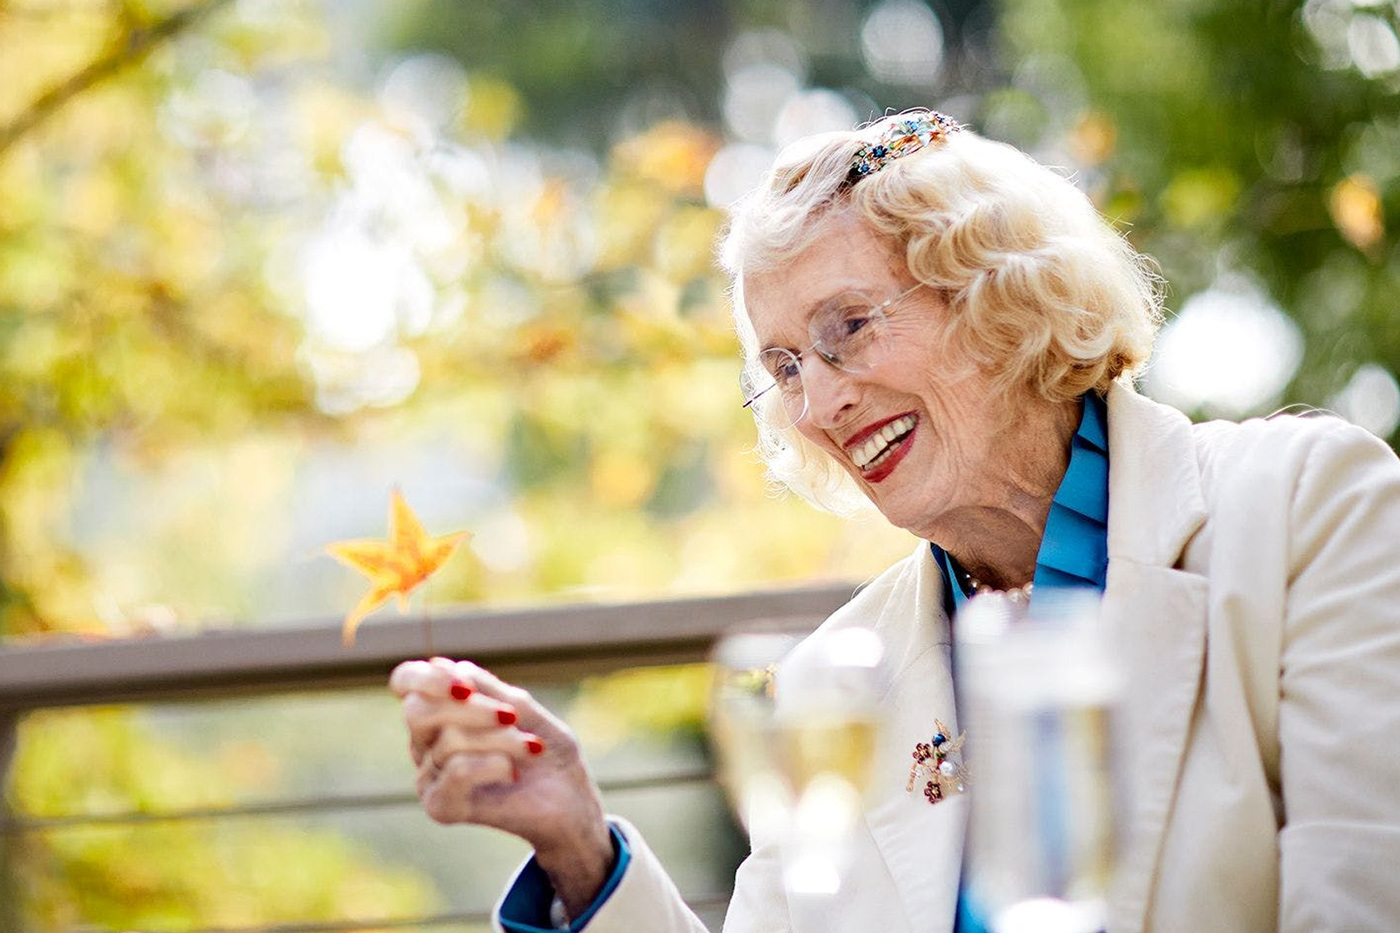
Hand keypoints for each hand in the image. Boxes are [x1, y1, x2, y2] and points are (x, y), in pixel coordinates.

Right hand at [389, 657, 614, 915]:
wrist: (569, 798)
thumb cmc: (544, 747)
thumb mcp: (521, 706)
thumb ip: (484, 688)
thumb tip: (443, 665)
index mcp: (441, 709)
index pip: (405, 681)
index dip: (425, 678)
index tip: (465, 684)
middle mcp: (426, 741)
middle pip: (418, 710)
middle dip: (474, 709)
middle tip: (512, 716)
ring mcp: (429, 775)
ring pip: (449, 740)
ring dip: (502, 740)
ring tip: (529, 749)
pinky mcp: (440, 806)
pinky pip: (457, 771)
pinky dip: (494, 764)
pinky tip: (513, 773)